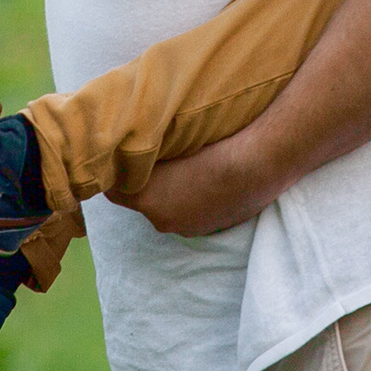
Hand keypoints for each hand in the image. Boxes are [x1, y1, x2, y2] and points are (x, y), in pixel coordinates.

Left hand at [109, 134, 283, 235]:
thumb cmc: (212, 146)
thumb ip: (142, 152)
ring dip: (172, 192)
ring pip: (167, 207)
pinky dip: (192, 199)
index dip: (116, 173)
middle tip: (158, 157)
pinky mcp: (209, 229)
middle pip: (142, 200)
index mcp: (147, 200)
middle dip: (146, 182)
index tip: (122, 156)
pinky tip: (205, 179)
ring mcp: (187, 228)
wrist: (257, 165)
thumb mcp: (169, 140)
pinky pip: (189, 213)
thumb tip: (129, 148)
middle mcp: (161, 221)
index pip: (114, 191)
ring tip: (187, 166)